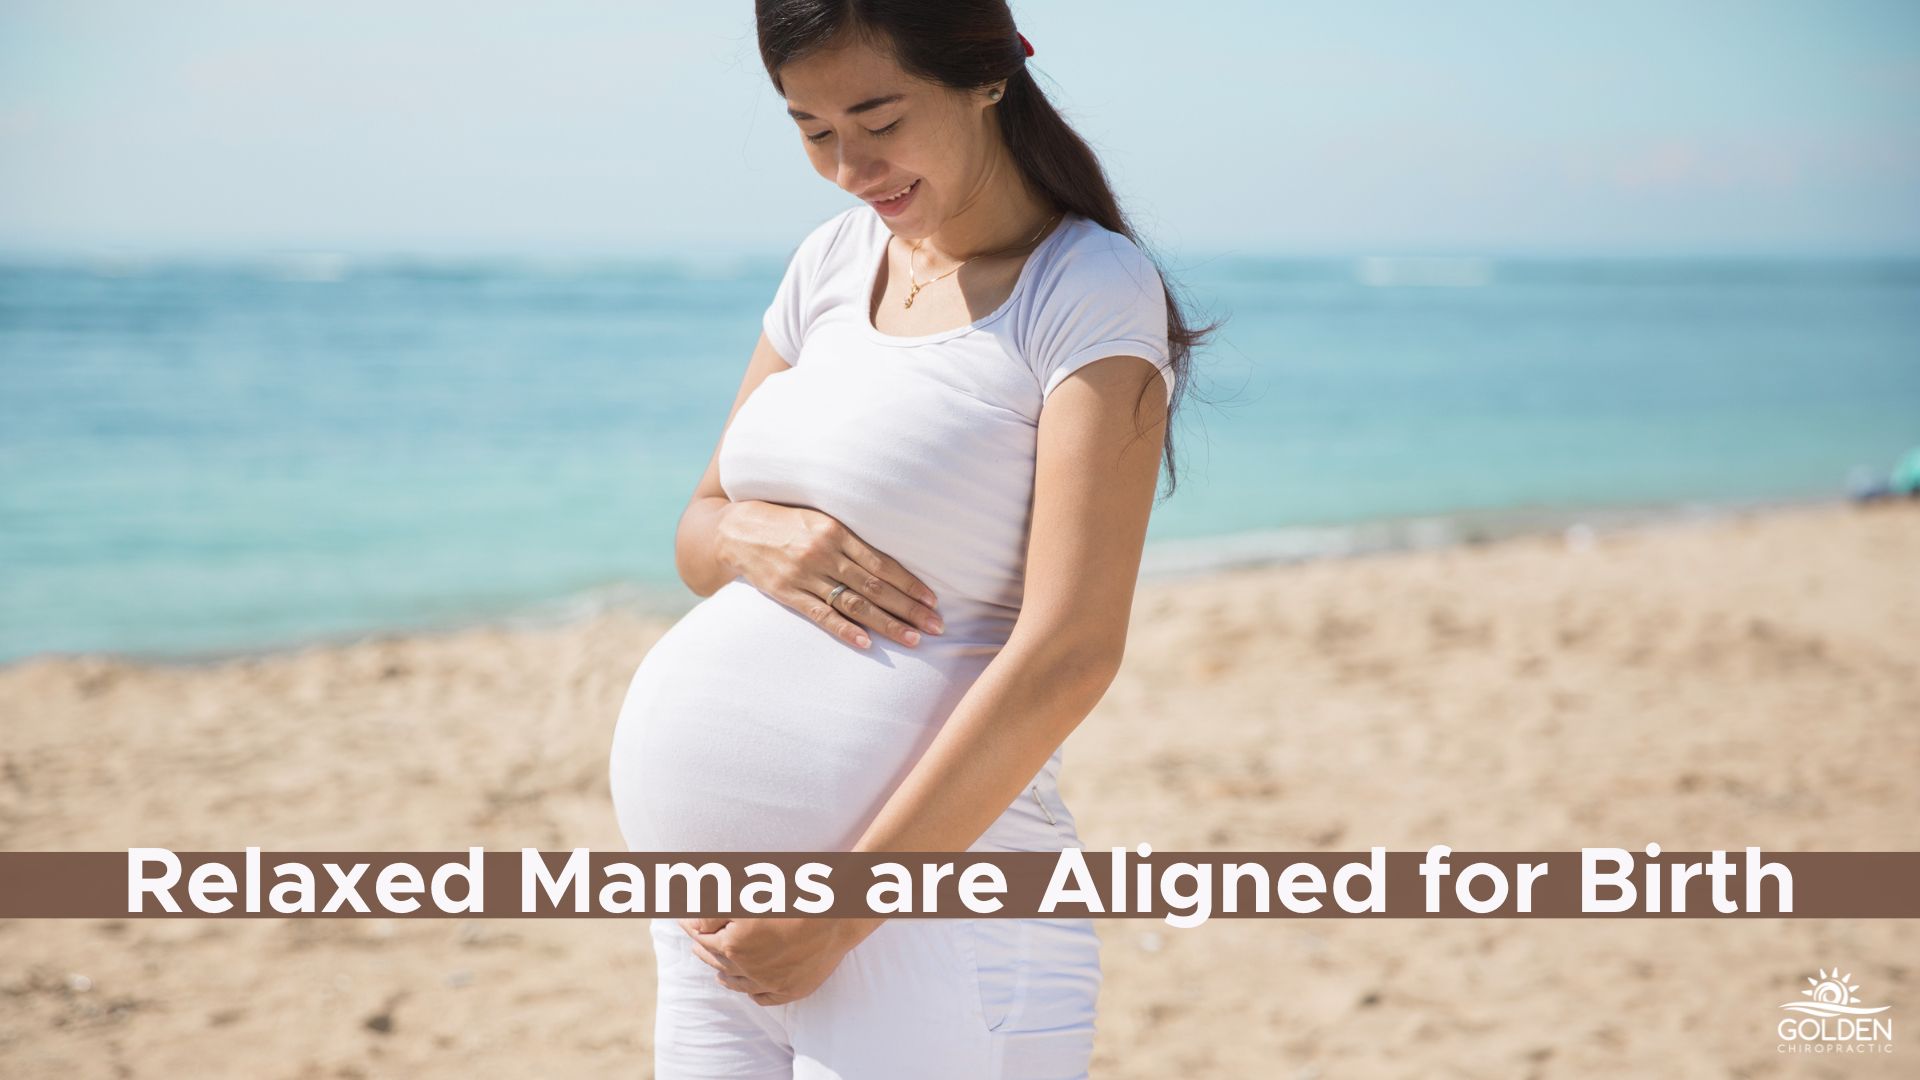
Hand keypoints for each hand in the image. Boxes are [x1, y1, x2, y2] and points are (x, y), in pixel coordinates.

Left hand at [679, 914, 886, 1004]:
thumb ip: (713, 910)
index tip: (680, 918)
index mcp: (733, 945)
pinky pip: (762, 998)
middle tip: (695, 940)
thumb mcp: (747, 894)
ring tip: (715, 968)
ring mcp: (771, 983)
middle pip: (716, 961)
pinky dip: (750, 992)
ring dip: (722, 974)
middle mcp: (748, 969)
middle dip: (703, 948)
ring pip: (737, 983)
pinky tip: (746, 987)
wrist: (837, 913)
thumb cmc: (794, 897)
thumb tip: (692, 923)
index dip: (690, 926)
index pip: (701, 937)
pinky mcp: (791, 990)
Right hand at [715, 500, 944, 649]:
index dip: (910, 584)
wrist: (736, 530)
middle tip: (937, 626)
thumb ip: (851, 538)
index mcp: (836, 531)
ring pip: (855, 605)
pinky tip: (867, 644)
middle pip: (876, 588)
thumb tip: (890, 561)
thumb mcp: (821, 518)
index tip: (933, 601)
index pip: (883, 564)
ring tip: (913, 640)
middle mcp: (823, 553)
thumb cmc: (787, 521)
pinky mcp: (787, 593)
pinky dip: (845, 630)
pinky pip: (821, 615)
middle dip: (909, 609)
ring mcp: (804, 576)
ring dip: (888, 624)